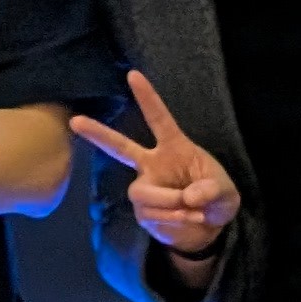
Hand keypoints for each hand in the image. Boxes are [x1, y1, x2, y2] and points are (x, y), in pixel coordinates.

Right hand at [68, 69, 241, 263]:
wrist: (210, 227)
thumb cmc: (216, 198)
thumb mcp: (225, 191)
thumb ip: (211, 190)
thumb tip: (188, 196)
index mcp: (174, 147)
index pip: (158, 119)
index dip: (147, 97)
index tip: (133, 74)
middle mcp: (153, 165)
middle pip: (120, 147)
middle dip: (98, 133)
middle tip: (75, 121)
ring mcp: (145, 187)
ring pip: (143, 194)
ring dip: (172, 204)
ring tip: (195, 211)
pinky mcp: (143, 212)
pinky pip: (151, 214)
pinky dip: (174, 219)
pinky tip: (191, 218)